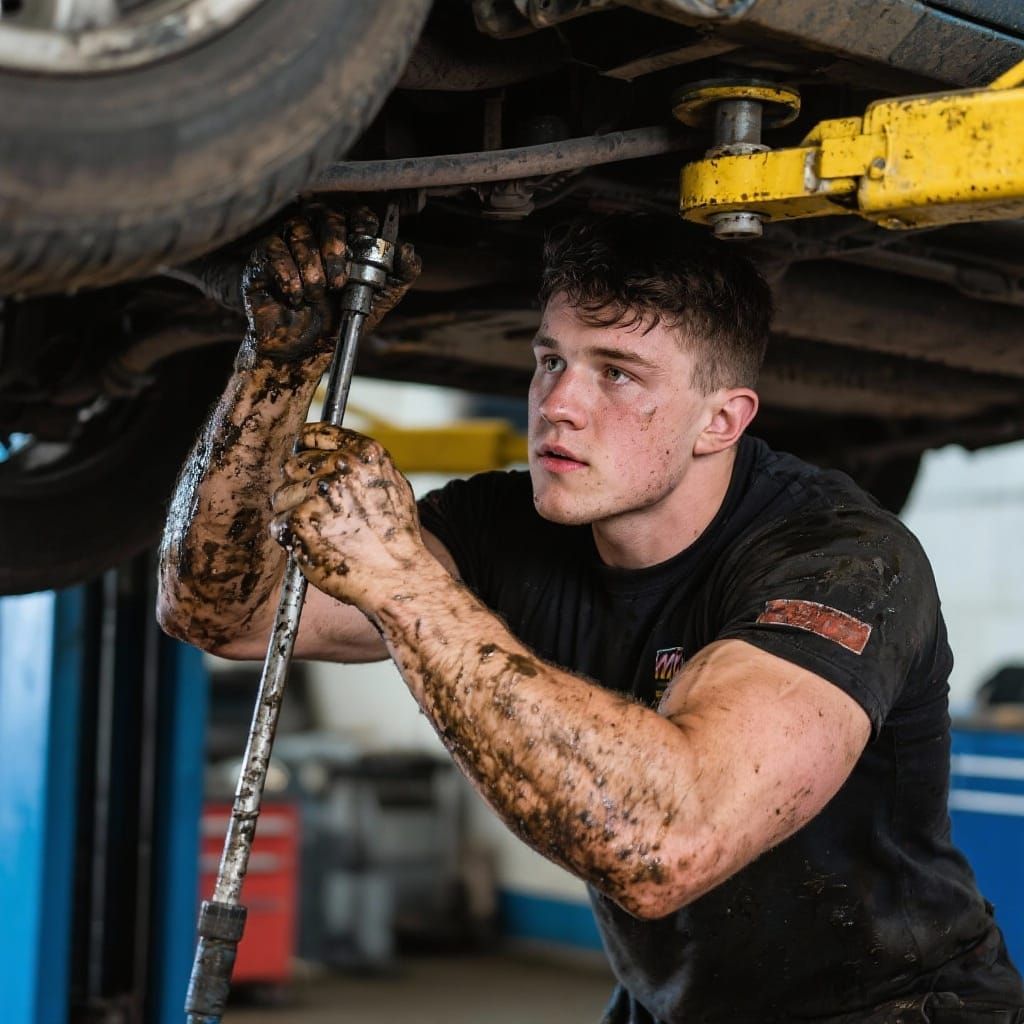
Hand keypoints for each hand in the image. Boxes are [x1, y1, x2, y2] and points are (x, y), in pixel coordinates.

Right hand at [239, 205, 420, 367]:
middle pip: (326, 215)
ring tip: (316, 295)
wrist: (303, 350)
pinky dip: (288, 275)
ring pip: (298, 230)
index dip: (362, 223)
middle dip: (335, 248)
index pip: (356, 213)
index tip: (366, 242)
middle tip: (339, 282)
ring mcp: (288, 243)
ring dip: (312, 266)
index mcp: (346, 240)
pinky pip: (273, 249)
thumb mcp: (378, 302)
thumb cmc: (338, 322)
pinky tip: (296, 296)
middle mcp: (316, 235)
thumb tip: (408, 250)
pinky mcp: (262, 258)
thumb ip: (399, 276)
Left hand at [269, 423, 426, 608]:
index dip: (305, 443)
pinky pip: (278, 523)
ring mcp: (316, 492)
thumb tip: (337, 455)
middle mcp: (339, 467)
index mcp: (364, 453)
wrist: (396, 576)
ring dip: (293, 513)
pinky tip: (314, 546)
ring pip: (282, 495)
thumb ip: (364, 466)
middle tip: (318, 511)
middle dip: (299, 485)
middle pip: (294, 465)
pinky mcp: (298, 520)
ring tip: (321, 533)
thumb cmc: (397, 537)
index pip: (319, 433)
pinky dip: (290, 537)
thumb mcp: (394, 486)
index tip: (299, 451)